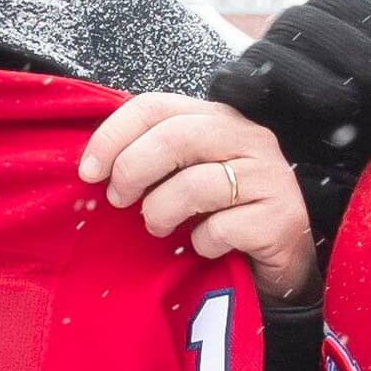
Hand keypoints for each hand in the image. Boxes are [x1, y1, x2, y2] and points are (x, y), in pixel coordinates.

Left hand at [79, 94, 319, 302]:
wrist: (281, 265)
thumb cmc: (222, 217)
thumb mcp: (185, 178)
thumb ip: (153, 161)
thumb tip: (95, 166)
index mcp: (219, 120)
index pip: (157, 106)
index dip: (114, 134)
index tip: (88, 170)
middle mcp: (250, 139)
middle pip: (176, 136)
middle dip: (132, 169)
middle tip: (118, 200)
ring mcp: (270, 177)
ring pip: (196, 184)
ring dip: (161, 212)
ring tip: (157, 228)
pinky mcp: (282, 219)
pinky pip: (222, 228)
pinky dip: (201, 243)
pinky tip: (203, 247)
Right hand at [207, 0, 370, 167]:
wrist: (368, 183)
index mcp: (334, 21)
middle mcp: (293, 40)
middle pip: (302, 19)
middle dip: (343, 48)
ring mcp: (261, 72)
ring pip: (268, 49)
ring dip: (307, 74)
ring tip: (344, 105)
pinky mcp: (237, 107)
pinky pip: (229, 83)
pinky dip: (241, 84)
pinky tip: (263, 95)